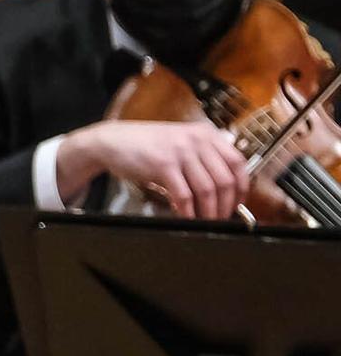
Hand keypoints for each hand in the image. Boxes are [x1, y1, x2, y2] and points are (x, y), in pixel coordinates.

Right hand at [60, 119, 248, 219]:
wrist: (113, 140)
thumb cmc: (146, 146)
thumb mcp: (180, 143)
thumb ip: (202, 158)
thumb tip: (224, 190)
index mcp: (205, 134)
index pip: (237, 163)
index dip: (242, 188)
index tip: (237, 203)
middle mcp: (197, 140)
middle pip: (225, 180)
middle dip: (225, 205)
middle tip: (220, 218)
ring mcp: (180, 151)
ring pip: (207, 190)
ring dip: (208, 211)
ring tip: (205, 222)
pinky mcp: (163, 164)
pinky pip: (184, 195)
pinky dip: (188, 211)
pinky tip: (186, 217)